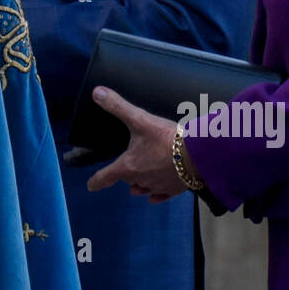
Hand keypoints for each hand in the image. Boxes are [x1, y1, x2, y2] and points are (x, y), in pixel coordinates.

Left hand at [85, 86, 189, 203]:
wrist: (197, 153)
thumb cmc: (167, 137)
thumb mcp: (139, 119)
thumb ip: (117, 106)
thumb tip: (96, 92)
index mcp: (128, 166)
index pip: (106, 177)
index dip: (96, 181)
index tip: (91, 186)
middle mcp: (141, 179)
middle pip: (126, 179)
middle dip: (124, 174)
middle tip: (123, 168)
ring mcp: (158, 186)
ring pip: (143, 188)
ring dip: (138, 184)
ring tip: (135, 184)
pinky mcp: (174, 189)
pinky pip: (161, 196)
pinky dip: (155, 196)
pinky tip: (152, 197)